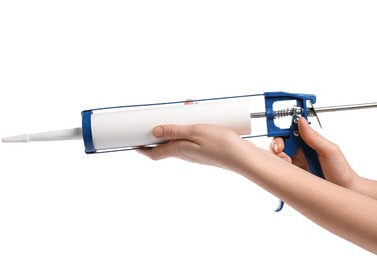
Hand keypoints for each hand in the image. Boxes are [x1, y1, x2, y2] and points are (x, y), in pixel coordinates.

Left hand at [137, 124, 264, 171]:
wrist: (245, 157)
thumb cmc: (221, 145)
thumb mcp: (195, 131)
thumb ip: (175, 131)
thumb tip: (153, 132)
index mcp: (179, 151)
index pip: (154, 154)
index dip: (142, 149)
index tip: (132, 141)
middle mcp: (185, 154)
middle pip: (166, 144)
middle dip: (160, 131)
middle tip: (156, 118)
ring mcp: (196, 152)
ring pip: (180, 138)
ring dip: (177, 125)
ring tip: (183, 109)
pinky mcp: (207, 149)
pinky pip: (193, 137)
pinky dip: (191, 126)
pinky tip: (200, 115)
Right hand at [270, 118, 357, 188]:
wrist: (345, 190)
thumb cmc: (341, 171)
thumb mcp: (329, 150)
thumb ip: (314, 137)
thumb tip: (301, 121)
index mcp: (309, 141)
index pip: (290, 132)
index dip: (282, 134)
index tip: (282, 141)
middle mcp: (301, 151)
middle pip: (280, 143)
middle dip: (277, 147)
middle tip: (283, 155)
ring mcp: (296, 163)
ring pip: (278, 156)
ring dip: (278, 159)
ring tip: (287, 164)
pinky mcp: (294, 175)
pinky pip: (282, 170)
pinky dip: (280, 170)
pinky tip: (288, 172)